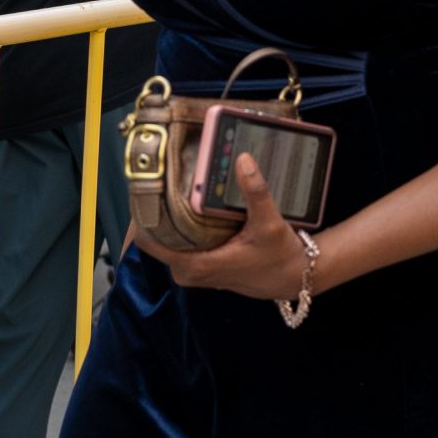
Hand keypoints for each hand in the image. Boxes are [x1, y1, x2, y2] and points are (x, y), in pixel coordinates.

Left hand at [134, 154, 311, 300]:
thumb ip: (254, 192)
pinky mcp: (201, 268)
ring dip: (170, 218)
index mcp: (194, 264)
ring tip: (177, 186)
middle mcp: (186, 271)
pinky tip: (192, 205)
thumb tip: (242, 159)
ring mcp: (192, 271)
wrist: (293, 277)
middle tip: (166, 178)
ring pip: (166, 241)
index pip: (147, 241)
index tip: (148, 187)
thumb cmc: (278, 255)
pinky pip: (179, 245)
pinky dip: (182, 227)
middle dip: (158, 210)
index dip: (144, 214)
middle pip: (154, 238)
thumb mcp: (269, 223)